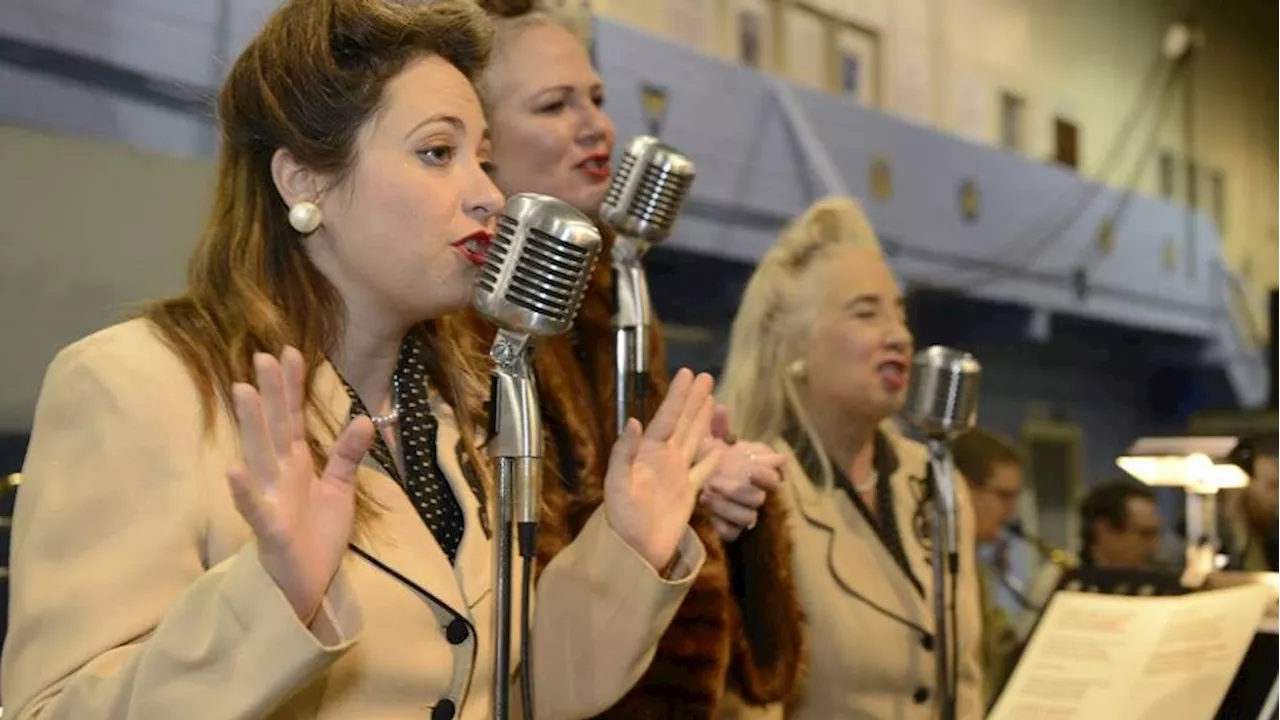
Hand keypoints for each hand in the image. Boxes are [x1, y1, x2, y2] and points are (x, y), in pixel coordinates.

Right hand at [226, 348, 374, 623]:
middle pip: (273, 427)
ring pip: (259, 456)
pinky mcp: (269, 530)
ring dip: (251, 424)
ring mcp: (270, 500)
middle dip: (269, 393)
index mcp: (295, 464)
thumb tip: (365, 419)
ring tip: (244, 390)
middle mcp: (278, 476)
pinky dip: (244, 490)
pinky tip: (234, 469)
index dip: (291, 387)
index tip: (290, 351)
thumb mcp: (340, 490)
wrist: (308, 584)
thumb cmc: (318, 535)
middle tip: (262, 356)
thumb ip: (347, 456)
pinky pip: (254, 508)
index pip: (291, 418)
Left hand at [603, 368, 722, 571]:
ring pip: (694, 439)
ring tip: (711, 398)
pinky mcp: (688, 494)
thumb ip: (623, 453)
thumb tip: (634, 421)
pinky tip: (718, 446)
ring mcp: (677, 475)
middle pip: (682, 423)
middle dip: (693, 399)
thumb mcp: (616, 485)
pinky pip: (703, 471)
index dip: (677, 397)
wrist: (633, 551)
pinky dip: (711, 458)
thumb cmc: (621, 520)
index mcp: (647, 454)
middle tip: (705, 376)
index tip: (688, 373)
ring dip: (702, 419)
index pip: (665, 418)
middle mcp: (663, 459)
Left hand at [698, 406, 784, 541]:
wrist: (682, 492)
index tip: (749, 468)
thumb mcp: (708, 442)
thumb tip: (719, 407)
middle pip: (762, 494)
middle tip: (716, 480)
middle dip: (740, 489)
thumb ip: (717, 427)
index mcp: (755, 468)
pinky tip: (709, 517)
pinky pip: (734, 533)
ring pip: (749, 515)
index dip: (768, 470)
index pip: (776, 470)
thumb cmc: (705, 461)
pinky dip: (723, 526)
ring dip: (729, 506)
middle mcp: (753, 490)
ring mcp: (742, 511)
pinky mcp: (729, 529)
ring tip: (707, 494)